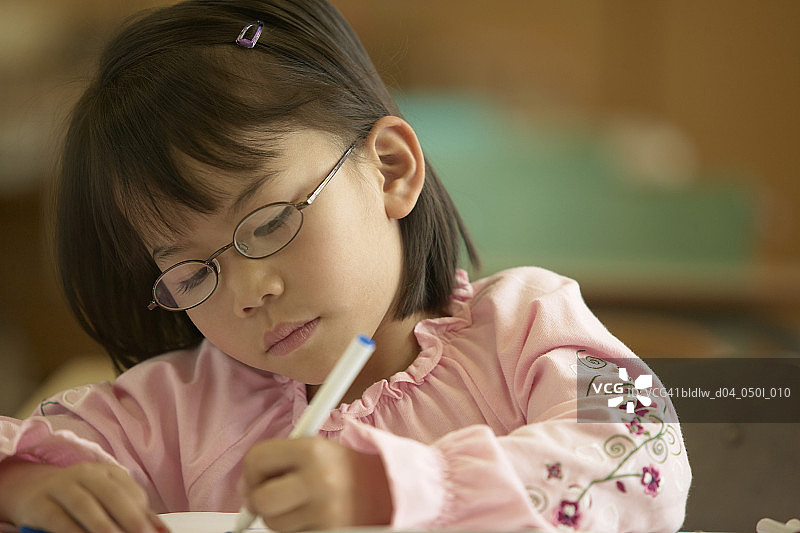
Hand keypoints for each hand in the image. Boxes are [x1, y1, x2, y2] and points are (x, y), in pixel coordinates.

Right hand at [0, 459, 166, 532]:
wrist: (32, 491)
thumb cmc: (79, 498)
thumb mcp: (107, 500)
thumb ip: (135, 514)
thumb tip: (163, 531)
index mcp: (108, 472)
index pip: (131, 491)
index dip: (143, 512)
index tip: (152, 532)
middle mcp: (86, 473)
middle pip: (112, 493)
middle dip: (129, 517)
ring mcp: (61, 486)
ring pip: (84, 504)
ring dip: (102, 525)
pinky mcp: (40, 503)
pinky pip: (58, 518)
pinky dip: (73, 531)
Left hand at [239, 436, 391, 531]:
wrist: (386, 489)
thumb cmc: (344, 469)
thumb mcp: (316, 449)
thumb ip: (278, 460)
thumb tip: (243, 490)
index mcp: (312, 450)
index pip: (257, 459)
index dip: (251, 471)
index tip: (258, 477)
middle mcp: (318, 479)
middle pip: (260, 500)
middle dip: (259, 501)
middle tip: (270, 498)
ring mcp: (325, 511)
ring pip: (274, 524)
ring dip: (281, 518)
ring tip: (302, 505)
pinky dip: (298, 530)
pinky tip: (313, 517)